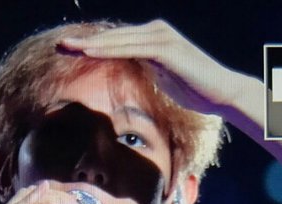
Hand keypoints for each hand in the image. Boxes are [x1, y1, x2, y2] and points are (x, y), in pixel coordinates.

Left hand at [58, 19, 238, 114]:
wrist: (221, 92)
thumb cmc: (196, 91)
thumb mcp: (164, 80)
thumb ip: (148, 72)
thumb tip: (133, 79)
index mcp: (153, 40)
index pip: (117, 43)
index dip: (93, 47)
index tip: (71, 52)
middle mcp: (155, 32)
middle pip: (113, 38)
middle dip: (85, 43)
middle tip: (60, 45)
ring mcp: (160, 37)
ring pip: (118, 40)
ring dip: (91, 44)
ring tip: (67, 47)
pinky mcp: (164, 47)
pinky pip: (130, 48)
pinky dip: (109, 49)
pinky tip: (91, 52)